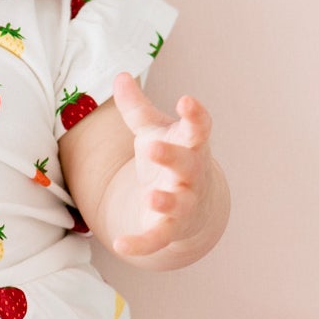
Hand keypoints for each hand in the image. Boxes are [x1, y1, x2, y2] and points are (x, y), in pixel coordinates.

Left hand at [108, 74, 212, 257]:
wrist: (191, 206)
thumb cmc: (171, 159)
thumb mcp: (153, 131)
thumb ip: (136, 107)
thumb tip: (120, 75)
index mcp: (190, 146)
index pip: (199, 128)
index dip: (195, 115)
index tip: (186, 100)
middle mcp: (190, 174)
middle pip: (186, 165)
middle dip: (171, 156)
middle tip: (153, 147)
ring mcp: (183, 203)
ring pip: (177, 203)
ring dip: (165, 200)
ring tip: (151, 196)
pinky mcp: (169, 228)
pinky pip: (157, 238)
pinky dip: (141, 243)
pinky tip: (120, 244)